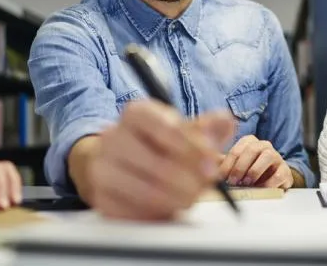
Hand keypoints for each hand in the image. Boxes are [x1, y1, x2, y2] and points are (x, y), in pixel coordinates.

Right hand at [88, 101, 234, 220]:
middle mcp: (113, 136)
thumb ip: (206, 128)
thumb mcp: (181, 131)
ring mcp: (103, 167)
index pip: (164, 125)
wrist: (115, 163)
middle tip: (206, 185)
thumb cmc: (156, 145)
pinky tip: (167, 206)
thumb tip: (225, 121)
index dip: (192, 146)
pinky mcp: (101, 196)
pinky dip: (157, 213)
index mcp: (136, 113)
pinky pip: (134, 211)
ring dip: (176, 198)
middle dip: (189, 178)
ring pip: (145, 189)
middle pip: (156, 161)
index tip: (212, 161)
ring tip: (189, 197)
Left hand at [219, 135, 293, 188]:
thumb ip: (222, 165)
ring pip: (267, 156)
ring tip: (247, 183)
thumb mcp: (234, 166)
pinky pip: (279, 174)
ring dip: (255, 171)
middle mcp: (263, 145)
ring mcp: (276, 156)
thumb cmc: (249, 171)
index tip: (222, 176)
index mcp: (249, 142)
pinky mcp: (285, 170)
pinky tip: (261, 188)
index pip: (237, 149)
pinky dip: (269, 182)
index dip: (228, 163)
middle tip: (234, 181)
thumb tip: (208, 170)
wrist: (271, 179)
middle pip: (251, 150)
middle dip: (240, 166)